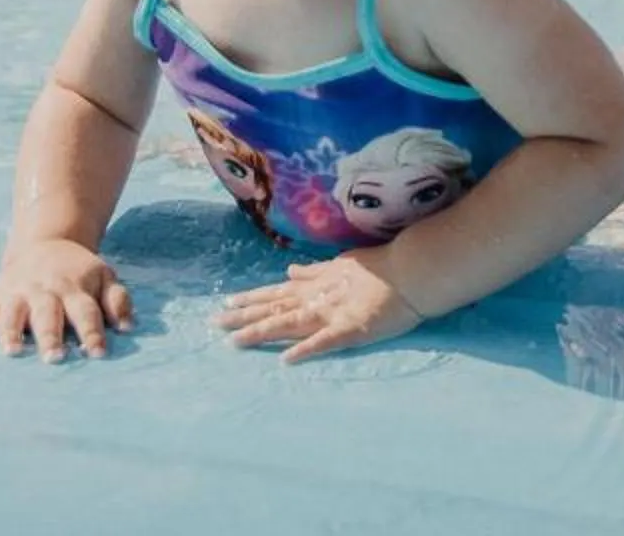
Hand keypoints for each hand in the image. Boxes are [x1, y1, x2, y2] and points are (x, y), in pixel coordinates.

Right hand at [0, 237, 134, 359]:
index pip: (86, 311)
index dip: (92, 332)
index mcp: (75, 288)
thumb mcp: (104, 277)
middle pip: (48, 314)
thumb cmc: (79, 272)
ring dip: (11, 332)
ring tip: (12, 352)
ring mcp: (18, 293)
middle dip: (50, 336)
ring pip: (13, 313)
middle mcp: (45, 291)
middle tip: (54, 358)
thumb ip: (118, 300)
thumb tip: (128, 327)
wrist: (46, 243)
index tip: (98, 353)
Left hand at [216, 248, 422, 363]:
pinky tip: (286, 359)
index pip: (277, 293)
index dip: (251, 299)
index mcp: (316, 284)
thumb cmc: (379, 266)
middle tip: (215, 323)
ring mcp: (331, 314)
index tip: (227, 303)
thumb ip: (314, 271)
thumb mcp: (341, 263)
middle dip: (244, 315)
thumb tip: (290, 270)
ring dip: (262, 332)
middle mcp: (317, 298)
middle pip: (274, 307)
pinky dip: (305, 349)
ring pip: (289, 323)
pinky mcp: (350, 329)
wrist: (409, 271)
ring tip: (235, 341)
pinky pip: (325, 341)